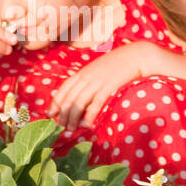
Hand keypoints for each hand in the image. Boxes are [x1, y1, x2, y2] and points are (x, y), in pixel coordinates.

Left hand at [46, 42, 164, 131]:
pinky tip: (86, 125)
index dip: (55, 101)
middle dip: (63, 113)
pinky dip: (89, 115)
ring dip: (73, 117)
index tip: (50, 113)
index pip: (64, 88)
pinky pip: (95, 104)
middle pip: (69, 98)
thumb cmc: (117, 64)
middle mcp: (86, 77)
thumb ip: (87, 79)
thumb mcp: (97, 69)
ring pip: (78, 102)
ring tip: (71, 128)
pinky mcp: (108, 88)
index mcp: (82, 72)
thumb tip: (80, 94)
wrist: (135, 56)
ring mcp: (97, 82)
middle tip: (60, 126)